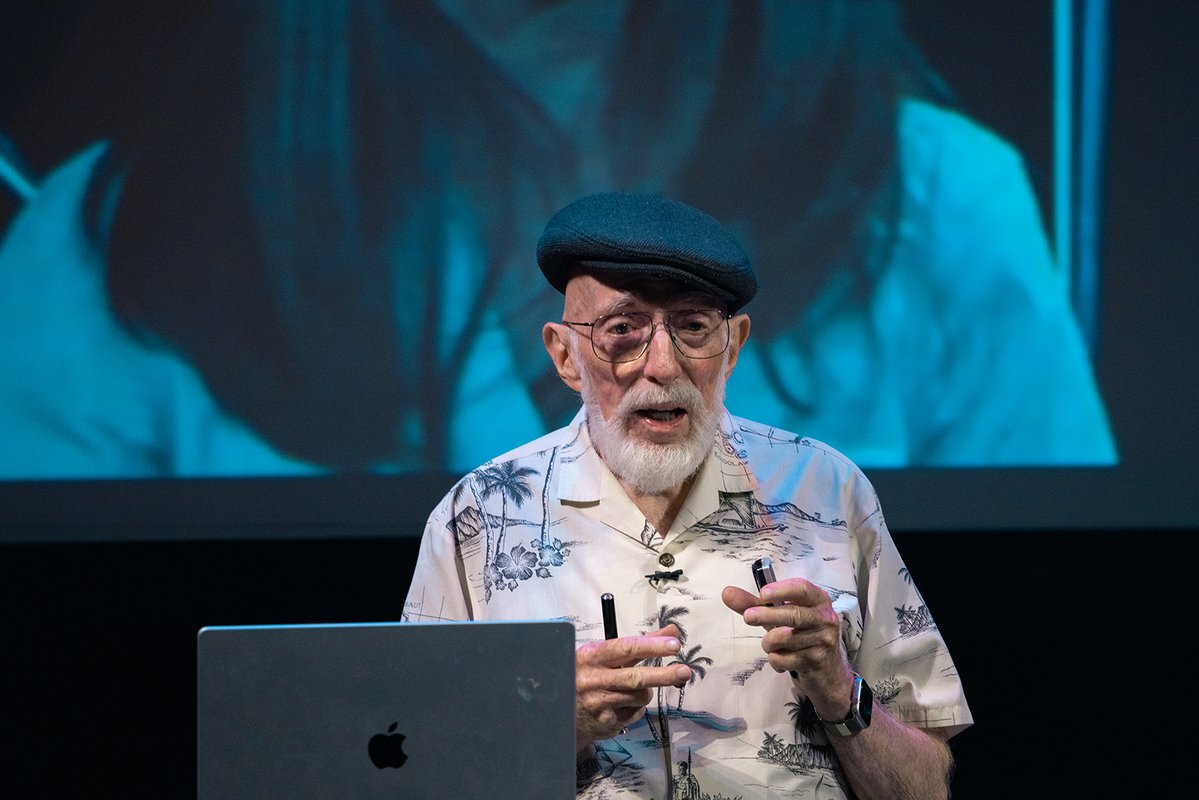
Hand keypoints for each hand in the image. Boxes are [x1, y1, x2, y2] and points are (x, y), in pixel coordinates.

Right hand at [574, 623, 691, 750]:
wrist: (560, 709)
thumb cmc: (587, 674)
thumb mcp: (605, 654)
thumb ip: (639, 644)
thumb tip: (672, 632)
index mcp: (592, 656)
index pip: (626, 648)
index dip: (652, 646)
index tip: (674, 644)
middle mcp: (594, 680)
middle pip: (637, 677)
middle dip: (664, 674)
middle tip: (684, 671)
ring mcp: (600, 704)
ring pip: (640, 696)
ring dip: (645, 691)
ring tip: (631, 688)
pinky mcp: (606, 723)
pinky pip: (635, 713)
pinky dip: (635, 707)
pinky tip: (622, 703)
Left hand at [722, 579, 854, 720]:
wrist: (827, 673)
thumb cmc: (800, 635)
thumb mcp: (779, 617)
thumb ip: (753, 604)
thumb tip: (727, 592)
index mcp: (817, 600)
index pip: (802, 589)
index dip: (782, 590)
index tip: (762, 593)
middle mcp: (825, 618)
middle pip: (793, 614)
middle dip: (767, 616)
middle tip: (747, 617)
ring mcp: (823, 640)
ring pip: (784, 639)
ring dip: (768, 643)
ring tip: (771, 644)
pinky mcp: (816, 661)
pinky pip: (783, 658)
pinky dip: (775, 660)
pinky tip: (782, 660)